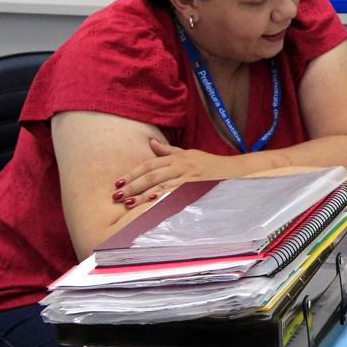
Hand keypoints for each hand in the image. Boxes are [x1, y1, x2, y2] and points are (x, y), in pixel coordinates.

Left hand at [112, 138, 237, 207]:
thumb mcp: (187, 153)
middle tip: (117, 195)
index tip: (118, 182)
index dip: (133, 173)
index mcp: (176, 158)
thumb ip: (167, 150)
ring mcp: (186, 177)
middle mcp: (180, 166)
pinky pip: (174, 192)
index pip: (150, 165)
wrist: (230, 170)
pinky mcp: (192, 186)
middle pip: (152, 176)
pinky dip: (161, 197)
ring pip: (161, 185)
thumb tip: (150, 143)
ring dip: (142, 195)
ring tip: (127, 203)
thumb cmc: (207, 162)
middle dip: (133, 186)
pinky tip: (150, 202)